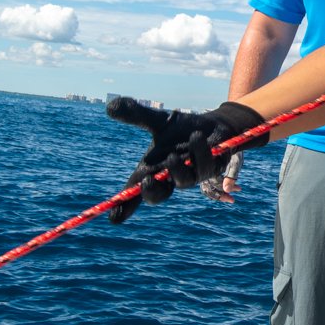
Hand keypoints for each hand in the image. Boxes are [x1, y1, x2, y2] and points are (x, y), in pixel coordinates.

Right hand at [105, 97, 266, 223]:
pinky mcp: (213, 170)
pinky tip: (199, 137)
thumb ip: (136, 114)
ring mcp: (193, 177)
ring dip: (179, 167)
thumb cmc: (182, 129)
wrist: (212, 125)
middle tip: (148, 180)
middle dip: (151, 191)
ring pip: (184, 181)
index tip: (114, 219)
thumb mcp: (158, 121)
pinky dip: (200, 151)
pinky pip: (207, 167)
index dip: (124, 206)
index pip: (135, 192)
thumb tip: (110, 105)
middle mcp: (172, 177)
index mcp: (154, 170)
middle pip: (157, 196)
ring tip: (174, 153)